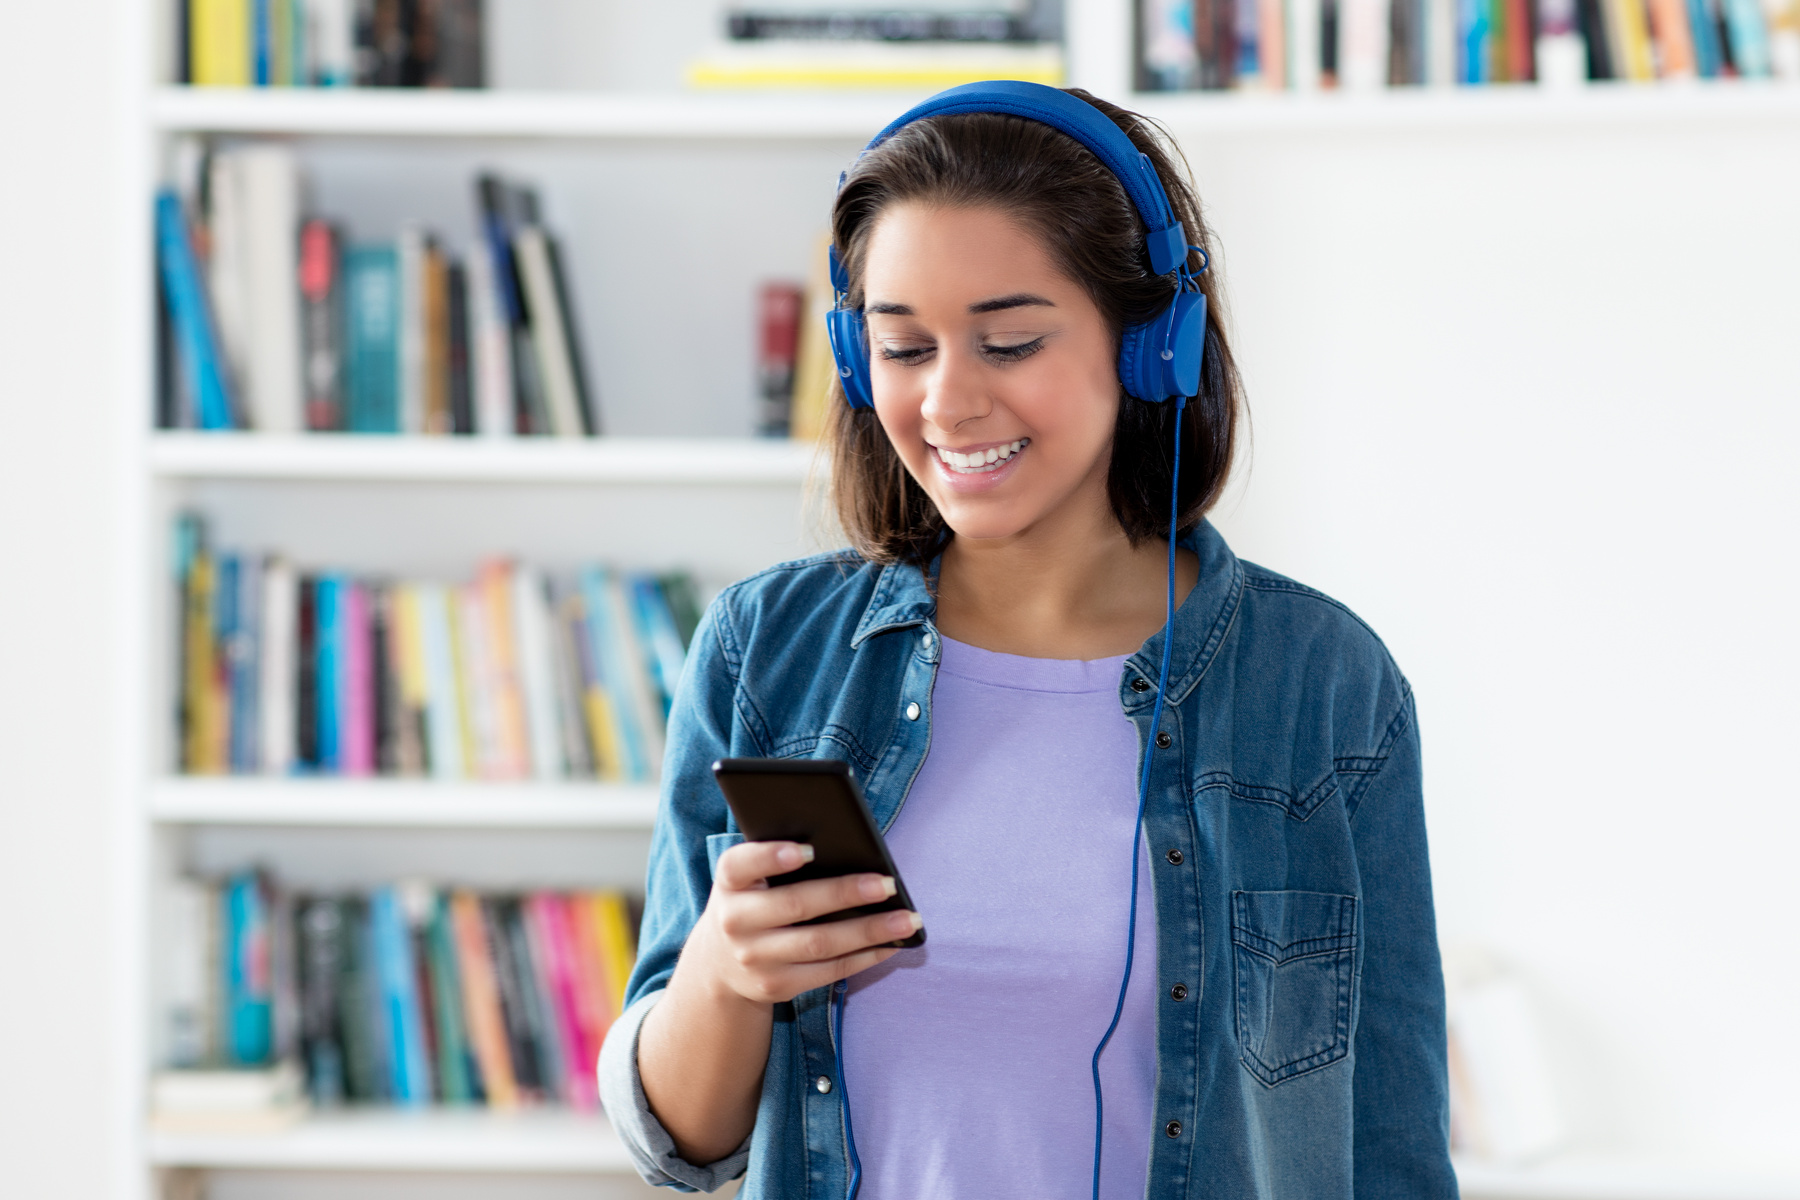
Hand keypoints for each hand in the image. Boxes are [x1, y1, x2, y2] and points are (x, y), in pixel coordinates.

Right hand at [695, 840, 919, 1005]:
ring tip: (907, 919)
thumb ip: (778, 861)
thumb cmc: (752, 902)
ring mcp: (755, 959)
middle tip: (887, 884)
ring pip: (819, 944)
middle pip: (795, 905)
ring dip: (868, 931)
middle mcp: (735, 922)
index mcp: (729, 883)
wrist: (720, 964)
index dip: (772, 857)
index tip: (809, 850)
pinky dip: (865, 957)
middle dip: (845, 894)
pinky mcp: (777, 986)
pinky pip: (829, 971)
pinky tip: (892, 944)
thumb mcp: (749, 879)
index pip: (741, 865)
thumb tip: (847, 848)